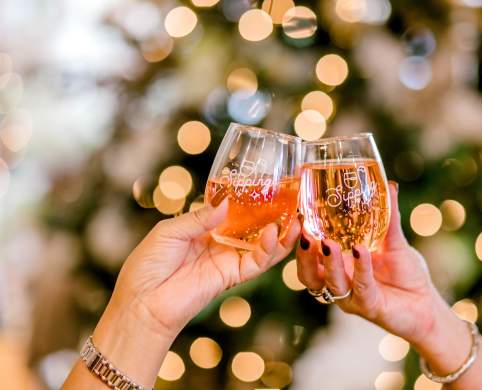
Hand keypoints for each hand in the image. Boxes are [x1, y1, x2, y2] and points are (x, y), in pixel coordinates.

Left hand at [110, 199, 300, 339]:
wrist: (142, 304)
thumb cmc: (147, 266)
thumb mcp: (169, 231)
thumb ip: (200, 217)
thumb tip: (227, 202)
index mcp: (202, 227)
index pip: (232, 210)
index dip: (249, 199)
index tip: (265, 184)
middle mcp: (219, 242)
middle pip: (252, 226)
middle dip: (272, 214)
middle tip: (291, 200)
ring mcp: (227, 259)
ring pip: (262, 245)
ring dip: (279, 232)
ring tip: (294, 217)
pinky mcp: (232, 276)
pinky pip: (256, 262)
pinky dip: (269, 249)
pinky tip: (275, 233)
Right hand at [296, 182, 451, 346]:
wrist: (427, 304)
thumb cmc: (406, 274)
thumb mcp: (394, 241)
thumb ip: (389, 217)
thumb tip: (391, 186)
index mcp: (338, 266)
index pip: (309, 254)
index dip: (300, 239)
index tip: (299, 215)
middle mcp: (338, 282)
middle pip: (308, 274)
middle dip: (303, 255)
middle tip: (305, 232)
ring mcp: (351, 297)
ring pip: (330, 282)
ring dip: (328, 263)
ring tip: (328, 244)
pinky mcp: (369, 307)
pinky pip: (360, 288)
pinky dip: (360, 268)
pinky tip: (360, 250)